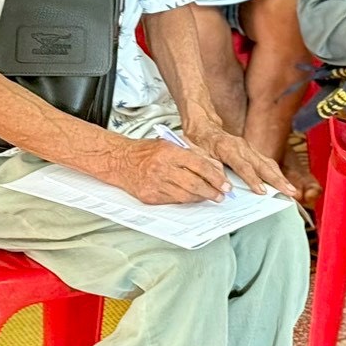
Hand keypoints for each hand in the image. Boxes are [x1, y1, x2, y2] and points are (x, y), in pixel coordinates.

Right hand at [105, 135, 235, 204]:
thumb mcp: (171, 144)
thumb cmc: (146, 151)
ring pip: (185, 195)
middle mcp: (163, 168)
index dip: (215, 177)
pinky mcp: (150, 196)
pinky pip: (173, 201)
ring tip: (210, 197)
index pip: (200, 165)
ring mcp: (156, 184)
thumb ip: (193, 153)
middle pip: (194, 183)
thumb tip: (214, 167)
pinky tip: (192, 198)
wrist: (120, 161)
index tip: (225, 184)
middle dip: (211, 191)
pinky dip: (185, 200)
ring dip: (200, 198)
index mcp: (170, 151)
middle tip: (221, 195)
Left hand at [184, 119, 297, 199]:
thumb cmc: (200, 142)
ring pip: (268, 163)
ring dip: (280, 177)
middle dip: (277, 179)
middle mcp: (242, 146)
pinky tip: (283, 182)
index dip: (253, 179)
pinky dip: (276, 173)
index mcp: (227, 147)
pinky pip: (266, 162)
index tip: (262, 191)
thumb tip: (224, 185)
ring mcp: (249, 148)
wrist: (204, 127)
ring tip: (291, 190)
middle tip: (288, 191)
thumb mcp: (198, 155)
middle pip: (262, 164)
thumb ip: (211, 169)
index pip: (243, 166)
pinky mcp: (252, 151)